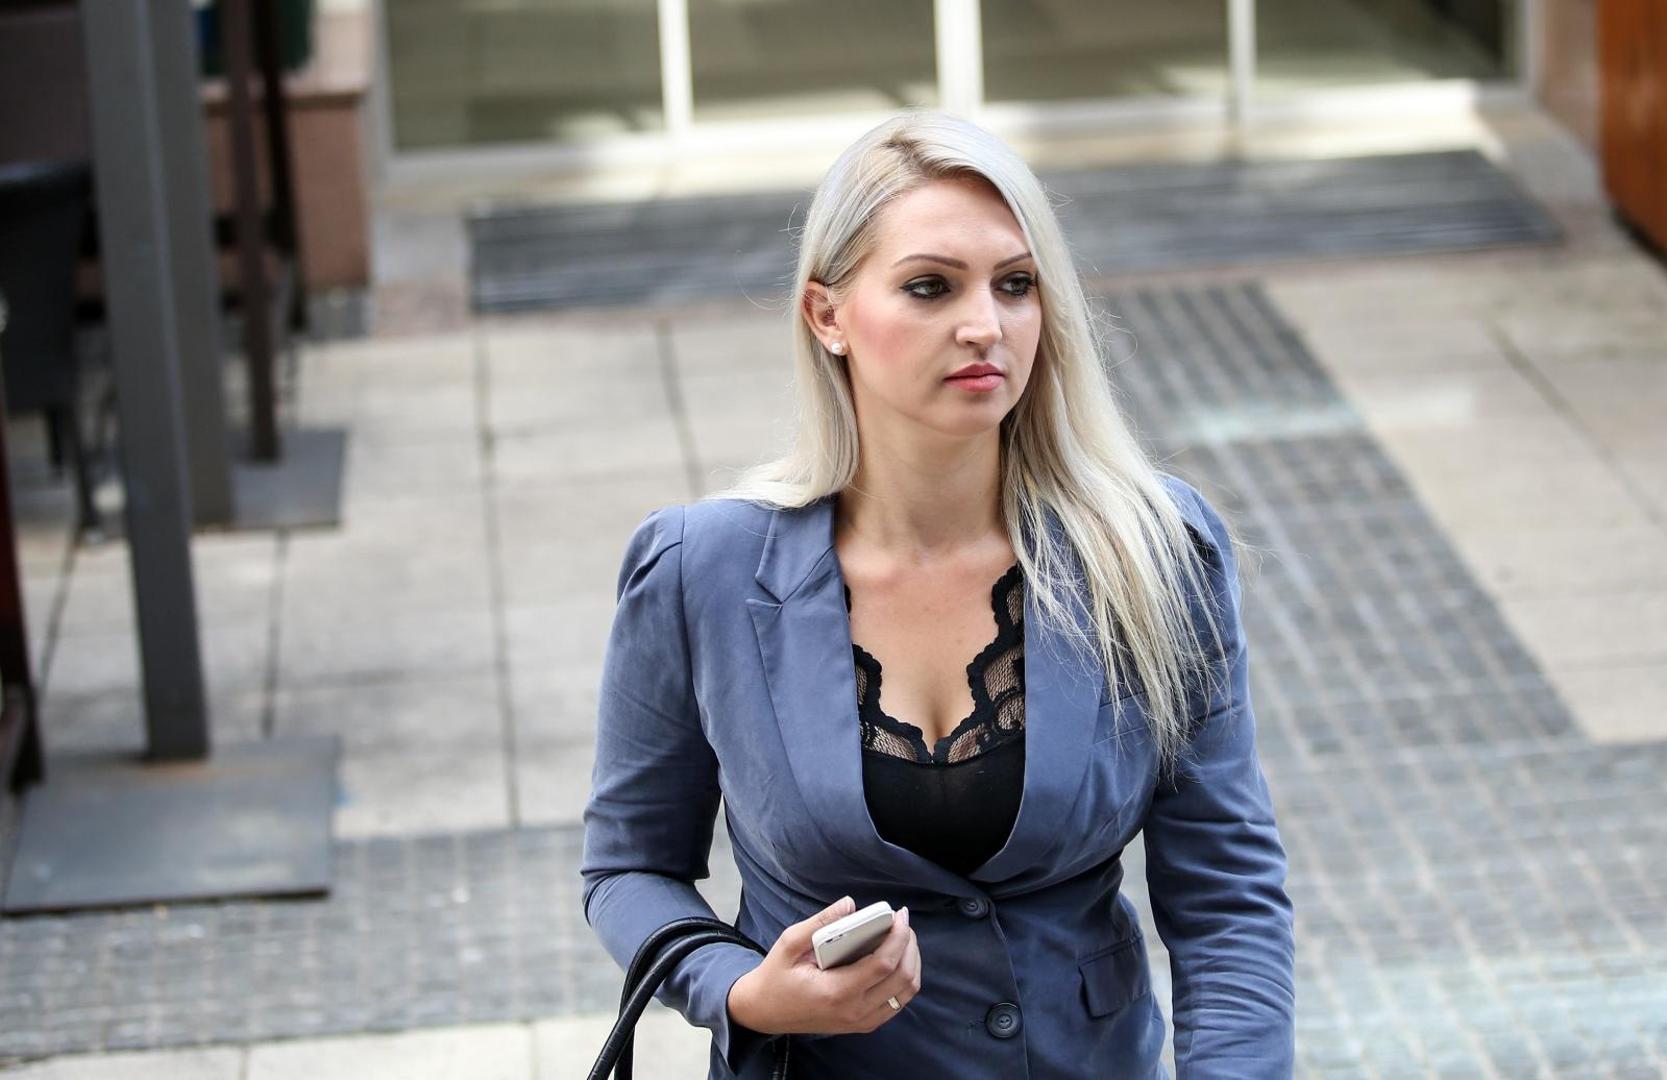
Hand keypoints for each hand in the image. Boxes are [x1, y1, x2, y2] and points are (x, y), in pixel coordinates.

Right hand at [727, 896, 921, 1035]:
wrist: (764, 1012)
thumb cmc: (776, 975)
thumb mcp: (789, 943)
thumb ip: (819, 922)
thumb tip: (850, 904)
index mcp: (836, 991)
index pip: (883, 965)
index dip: (899, 937)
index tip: (900, 915)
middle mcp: (854, 1011)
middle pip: (903, 979)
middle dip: (910, 946)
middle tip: (902, 923)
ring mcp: (861, 1022)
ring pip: (906, 994)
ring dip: (911, 963)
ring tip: (902, 938)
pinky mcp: (863, 1024)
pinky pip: (897, 1003)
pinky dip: (904, 980)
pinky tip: (895, 958)